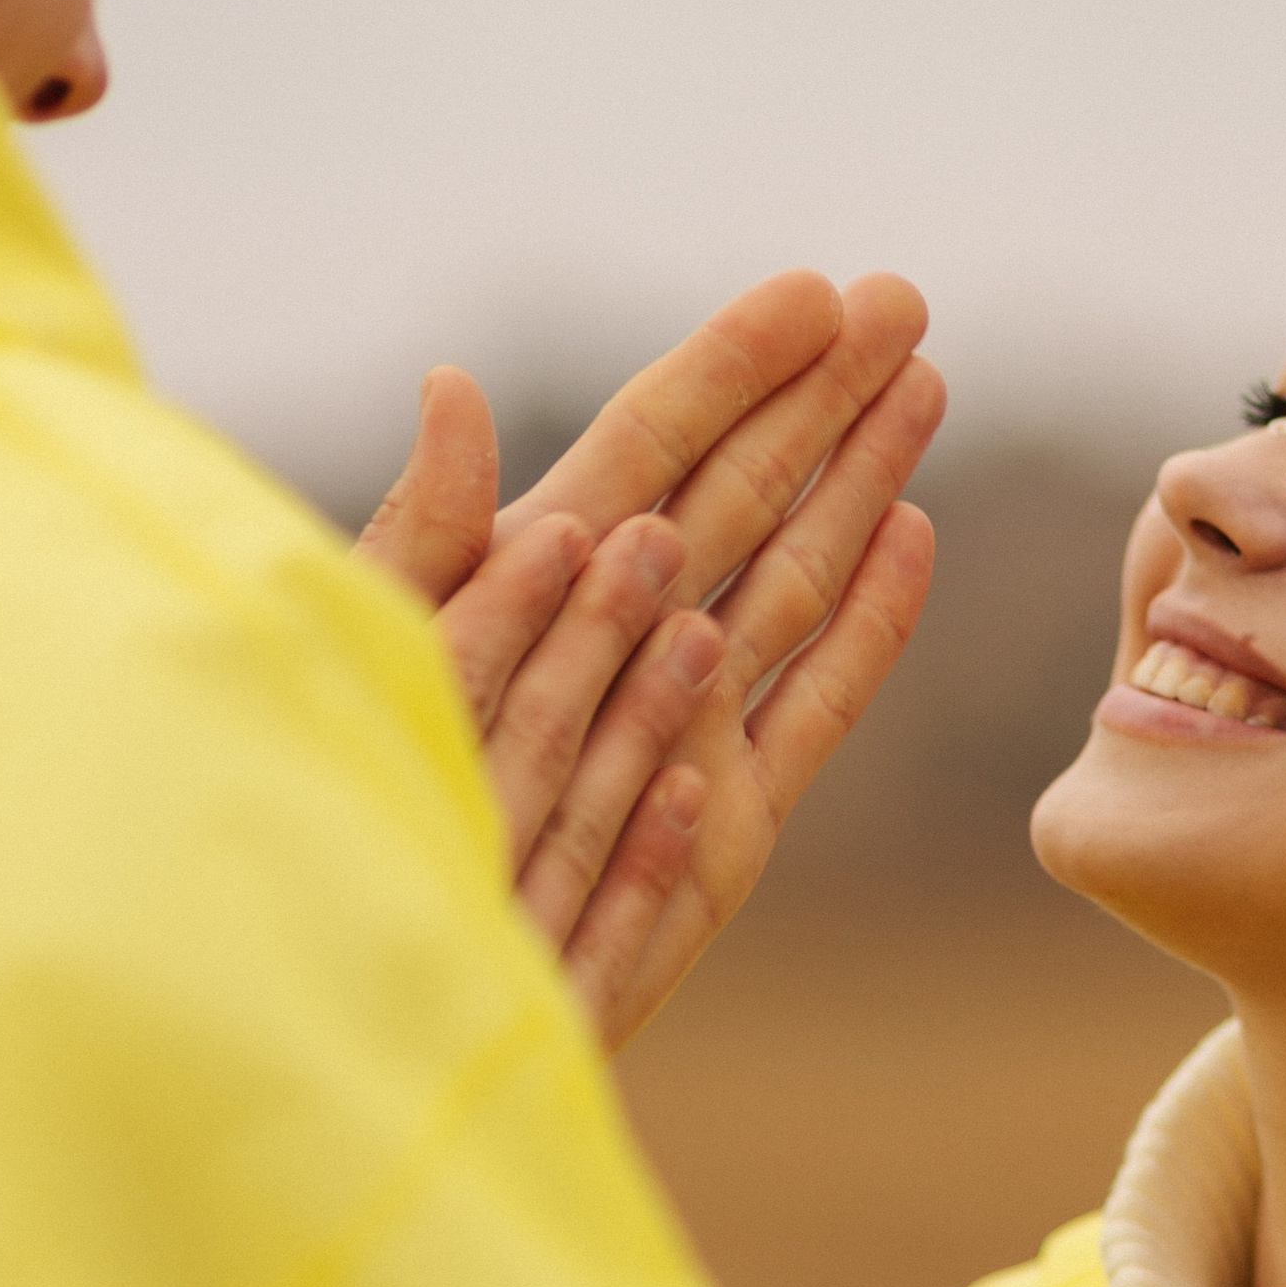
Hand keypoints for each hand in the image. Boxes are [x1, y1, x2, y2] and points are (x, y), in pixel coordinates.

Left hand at [361, 274, 943, 1044]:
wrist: (406, 994)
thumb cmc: (362, 825)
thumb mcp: (379, 662)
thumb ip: (426, 532)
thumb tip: (451, 385)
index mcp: (530, 588)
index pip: (651, 445)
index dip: (732, 366)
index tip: (816, 292)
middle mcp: (625, 643)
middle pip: (745, 489)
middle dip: (824, 393)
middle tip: (905, 303)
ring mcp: (688, 728)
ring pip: (796, 574)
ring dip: (864, 478)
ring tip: (923, 386)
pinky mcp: (732, 824)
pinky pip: (818, 702)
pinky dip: (873, 621)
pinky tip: (914, 535)